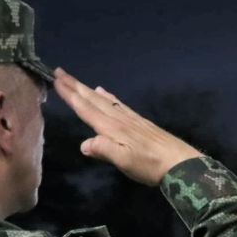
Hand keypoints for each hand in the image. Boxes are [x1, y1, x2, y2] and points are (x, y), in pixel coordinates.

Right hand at [52, 67, 199, 185]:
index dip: (70, 95)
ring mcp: (129, 118)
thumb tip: (84, 144)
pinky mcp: (139, 122)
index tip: (56, 80)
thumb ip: (104, 150)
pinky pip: (118, 103)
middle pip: (93, 99)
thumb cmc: (150, 165)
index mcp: (112, 128)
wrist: (180, 163)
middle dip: (75, 86)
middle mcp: (118, 119)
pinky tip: (105, 92)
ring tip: (75, 80)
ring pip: (104, 99)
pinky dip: (108, 95)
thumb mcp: (124, 161)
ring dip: (88, 89)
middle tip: (59, 71)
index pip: (86, 108)